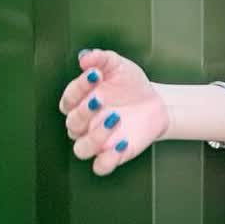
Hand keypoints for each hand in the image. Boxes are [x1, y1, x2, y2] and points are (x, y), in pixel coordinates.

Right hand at [59, 46, 169, 176]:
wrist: (156, 102)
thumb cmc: (130, 83)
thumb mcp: (118, 66)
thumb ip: (100, 59)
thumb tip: (83, 57)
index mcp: (80, 102)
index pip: (68, 99)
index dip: (78, 88)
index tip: (95, 74)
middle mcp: (84, 124)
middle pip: (72, 124)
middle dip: (84, 112)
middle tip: (101, 99)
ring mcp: (98, 140)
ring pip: (81, 149)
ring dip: (95, 137)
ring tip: (115, 119)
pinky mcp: (114, 155)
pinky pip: (100, 167)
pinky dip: (107, 160)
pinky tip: (123, 143)